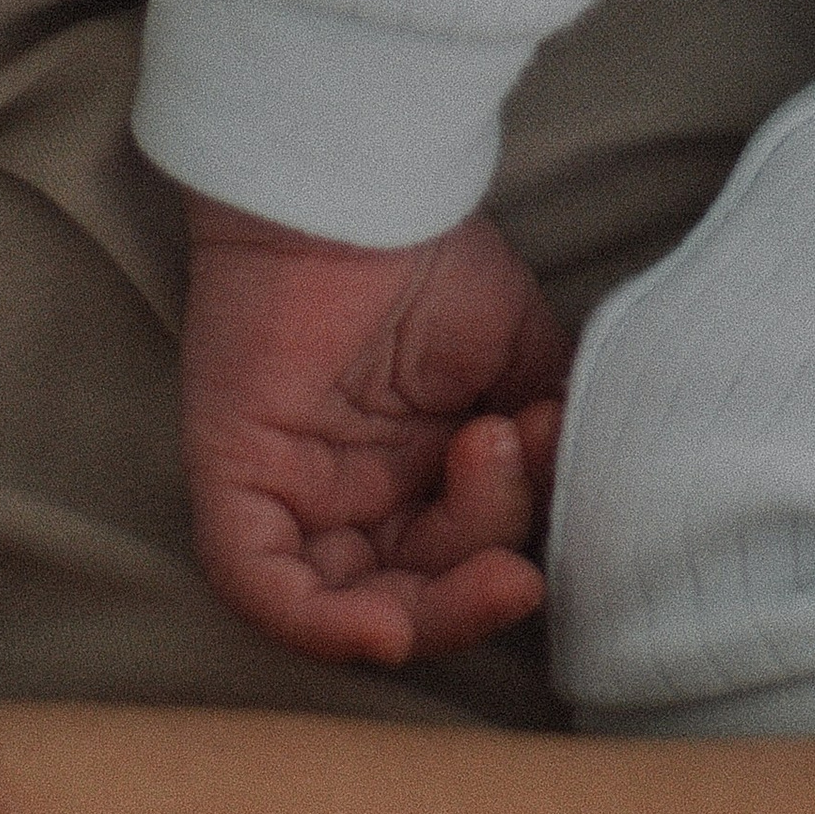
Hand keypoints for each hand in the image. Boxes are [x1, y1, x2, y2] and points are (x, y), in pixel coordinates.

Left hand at [178, 191, 570, 668]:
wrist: (363, 184)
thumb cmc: (434, 255)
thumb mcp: (520, 354)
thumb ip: (551, 436)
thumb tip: (578, 502)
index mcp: (413, 472)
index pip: (461, 558)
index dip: (513, 547)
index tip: (555, 485)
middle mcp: (351, 495)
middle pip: (411, 595)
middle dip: (477, 591)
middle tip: (523, 563)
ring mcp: (291, 494)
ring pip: (352, 606)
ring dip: (431, 608)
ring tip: (494, 543)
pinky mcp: (236, 483)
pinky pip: (264, 588)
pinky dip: (323, 629)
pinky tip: (388, 628)